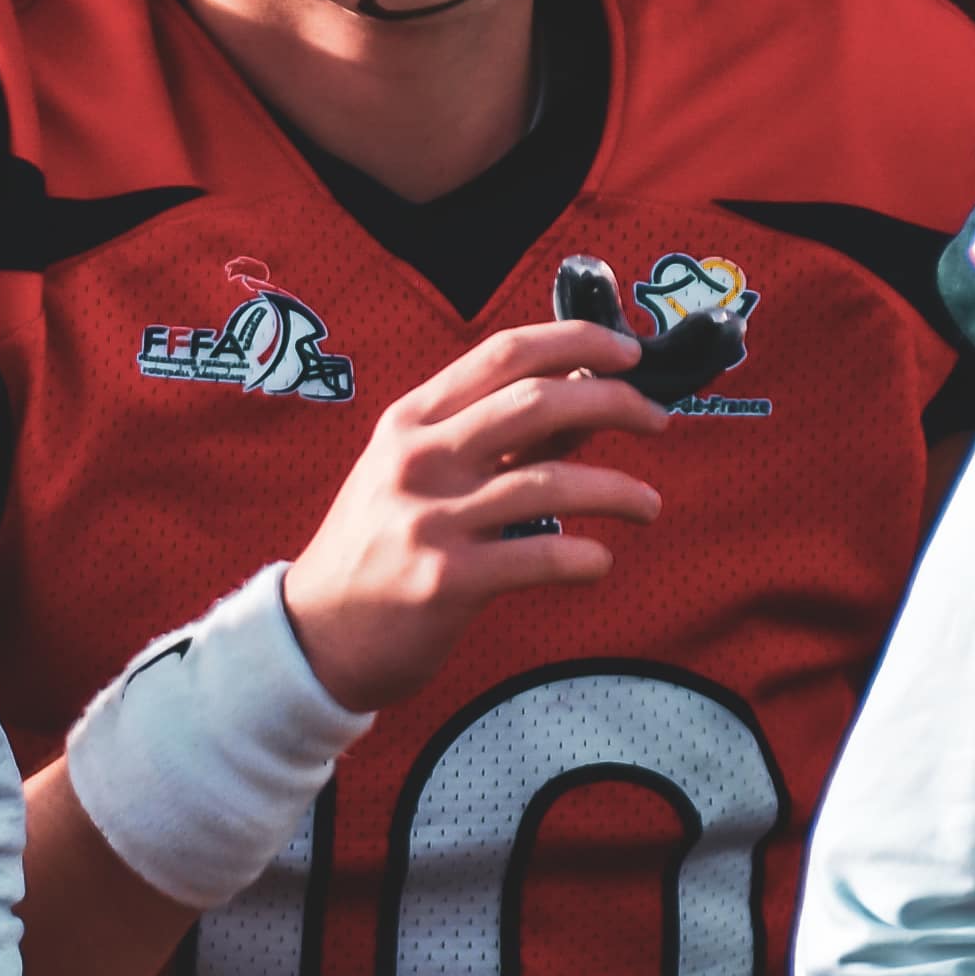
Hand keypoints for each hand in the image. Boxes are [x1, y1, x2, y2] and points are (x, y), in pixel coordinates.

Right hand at [278, 316, 670, 709]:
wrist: (318, 634)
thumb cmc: (379, 546)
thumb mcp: (419, 474)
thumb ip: (494, 439)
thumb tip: (584, 397)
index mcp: (412, 420)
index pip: (504, 355)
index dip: (576, 342)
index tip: (627, 352)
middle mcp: (419, 458)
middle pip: (535, 403)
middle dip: (613, 402)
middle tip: (656, 418)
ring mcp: (431, 518)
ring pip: (550, 484)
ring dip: (617, 490)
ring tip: (649, 504)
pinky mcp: (446, 580)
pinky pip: (539, 559)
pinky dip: (585, 558)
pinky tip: (601, 561)